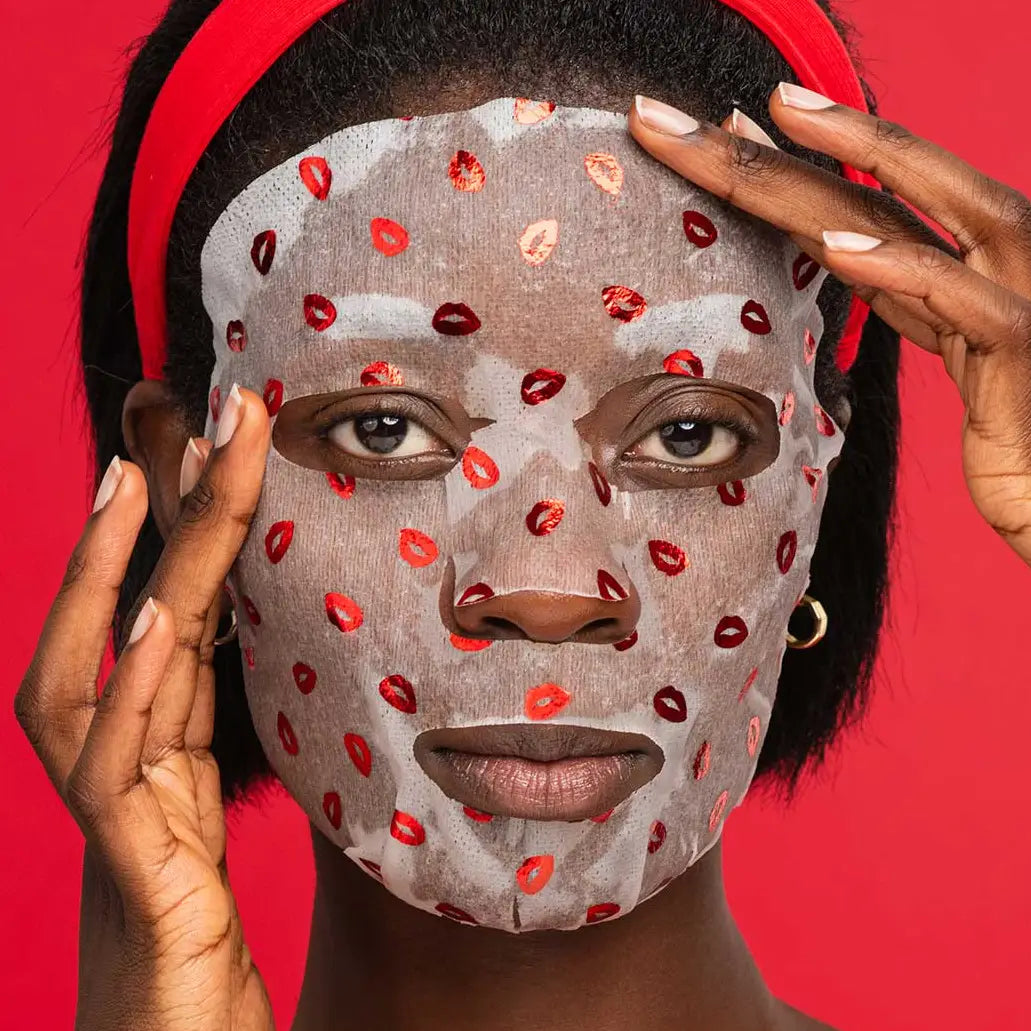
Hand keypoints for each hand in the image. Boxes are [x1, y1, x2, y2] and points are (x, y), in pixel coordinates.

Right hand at [14, 386, 273, 1030]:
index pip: (162, 622)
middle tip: (206, 415)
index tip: (211, 448)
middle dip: (161, 516)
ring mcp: (113, 819)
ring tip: (143, 479)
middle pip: (127, 621)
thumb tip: (238, 654)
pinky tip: (154, 623)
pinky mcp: (131, 874)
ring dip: (117, 574)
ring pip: (91, 676)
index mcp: (149, 755)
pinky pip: (115, 771)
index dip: (181, 535)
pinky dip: (132, 690)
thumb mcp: (216, 821)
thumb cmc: (197, 949)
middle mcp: (116, 770)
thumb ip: (211, 741)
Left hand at [630, 87, 1030, 567]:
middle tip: (670, 116)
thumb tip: (832, 248)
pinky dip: (897, 268)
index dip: (787, 166)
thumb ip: (905, 299)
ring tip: (757, 122)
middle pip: (867, 192)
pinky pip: (957, 299)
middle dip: (769, 149)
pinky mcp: (1021, 346)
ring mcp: (1012, 295)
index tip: (718, 130)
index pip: (858, 205)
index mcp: (959, 266)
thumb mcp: (951, 350)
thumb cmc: (1021, 428)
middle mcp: (987, 262)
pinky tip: (834, 244)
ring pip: (912, 217)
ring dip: (834, 165)